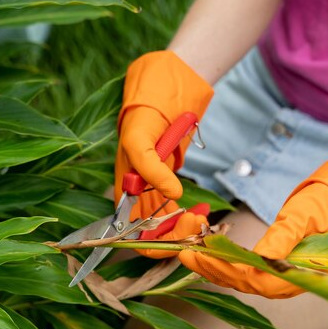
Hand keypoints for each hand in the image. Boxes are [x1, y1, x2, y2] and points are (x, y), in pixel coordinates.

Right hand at [115, 51, 213, 256]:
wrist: (166, 86)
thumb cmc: (144, 111)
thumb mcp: (139, 138)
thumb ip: (150, 168)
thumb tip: (174, 193)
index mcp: (123, 189)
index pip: (133, 234)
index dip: (156, 242)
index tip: (181, 229)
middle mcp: (137, 194)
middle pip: (153, 234)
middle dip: (177, 235)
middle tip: (198, 222)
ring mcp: (153, 189)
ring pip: (167, 226)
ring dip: (186, 228)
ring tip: (203, 216)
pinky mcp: (168, 182)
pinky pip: (176, 210)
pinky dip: (191, 215)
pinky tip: (203, 210)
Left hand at [179, 147, 327, 297]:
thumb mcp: (305, 215)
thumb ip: (284, 238)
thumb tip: (262, 260)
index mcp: (298, 273)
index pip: (253, 279)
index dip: (222, 269)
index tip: (197, 254)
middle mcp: (290, 279)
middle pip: (243, 282)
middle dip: (211, 268)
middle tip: (183, 253)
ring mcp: (285, 272)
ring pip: (243, 277)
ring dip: (216, 265)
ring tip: (191, 251)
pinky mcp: (281, 261)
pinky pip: (249, 267)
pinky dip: (228, 260)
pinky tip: (212, 252)